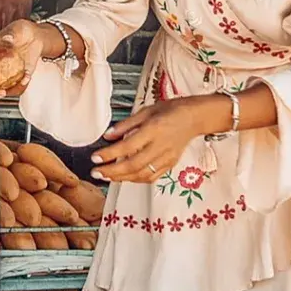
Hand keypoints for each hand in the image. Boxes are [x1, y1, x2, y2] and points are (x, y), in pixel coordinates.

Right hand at [0, 18, 45, 98]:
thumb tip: (7, 39)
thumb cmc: (22, 31)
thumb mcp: (17, 29)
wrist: (36, 38)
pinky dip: (21, 86)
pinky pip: (17, 87)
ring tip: (19, 84)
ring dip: (8, 92)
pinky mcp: (17, 79)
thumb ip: (11, 34)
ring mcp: (6, 75)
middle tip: (0, 92)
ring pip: (1, 90)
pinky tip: (27, 78)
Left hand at [89, 98, 210, 182]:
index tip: (95, 157)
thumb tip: (107, 136)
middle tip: (96, 172)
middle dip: (112, 171)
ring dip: (121, 178)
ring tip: (106, 176)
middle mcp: (160, 146)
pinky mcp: (171, 165)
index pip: (127, 146)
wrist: (195, 118)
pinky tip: (124, 177)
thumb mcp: (146, 111)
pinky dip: (136, 179)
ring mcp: (167, 157)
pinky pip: (151, 177)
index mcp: (153, 129)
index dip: (109, 154)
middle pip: (133, 165)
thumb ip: (125, 125)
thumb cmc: (171, 110)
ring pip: (142, 174)